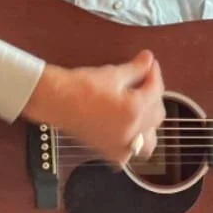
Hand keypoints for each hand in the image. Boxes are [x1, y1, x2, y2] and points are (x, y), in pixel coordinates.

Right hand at [23, 50, 165, 165]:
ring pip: (148, 141)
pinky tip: (125, 129)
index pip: (156, 91)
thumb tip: (148, 60)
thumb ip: (136, 69)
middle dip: (153, 97)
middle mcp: (131, 131)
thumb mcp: (113, 74)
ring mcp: (120, 145)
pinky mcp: (108, 151)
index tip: (149, 64)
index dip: (154, 74)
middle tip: (143, 82)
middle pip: (157, 115)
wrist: (55, 100)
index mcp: (135, 110)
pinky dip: (132, 142)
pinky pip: (129, 152)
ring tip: (139, 110)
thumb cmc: (79, 87)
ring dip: (148, 126)